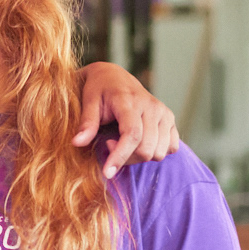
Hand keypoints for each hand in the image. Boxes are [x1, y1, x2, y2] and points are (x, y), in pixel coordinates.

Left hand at [73, 62, 179, 177]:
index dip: (120, 157)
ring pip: (159, 152)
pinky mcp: (170, 119)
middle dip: (126, 157)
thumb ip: (86, 123)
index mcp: (130, 101)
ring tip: (123, 142)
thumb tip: (77, 143)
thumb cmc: (98, 90)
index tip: (107, 173)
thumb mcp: (88, 102)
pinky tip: (140, 142)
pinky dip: (156, 151)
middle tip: (109, 144)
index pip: (132, 135)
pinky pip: (171, 148)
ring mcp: (164, 113)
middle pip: (146, 149)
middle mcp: (152, 106)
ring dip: (139, 156)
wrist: (114, 76)